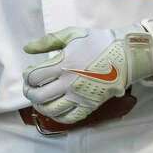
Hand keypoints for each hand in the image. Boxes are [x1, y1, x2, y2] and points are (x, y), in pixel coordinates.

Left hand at [22, 26, 152, 124]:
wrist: (125, 54)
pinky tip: (55, 110)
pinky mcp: (90, 105)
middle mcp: (69, 83)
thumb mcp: (72, 34)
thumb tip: (27, 48)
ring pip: (51, 110)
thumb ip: (48, 41)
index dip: (27, 76)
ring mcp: (80, 96)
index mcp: (64, 64)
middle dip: (29, 93)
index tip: (30, 72)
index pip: (35, 77)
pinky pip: (69, 118)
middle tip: (30, 88)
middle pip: (39, 96)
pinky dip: (57, 117)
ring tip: (40, 99)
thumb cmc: (98, 42)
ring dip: (40, 106)